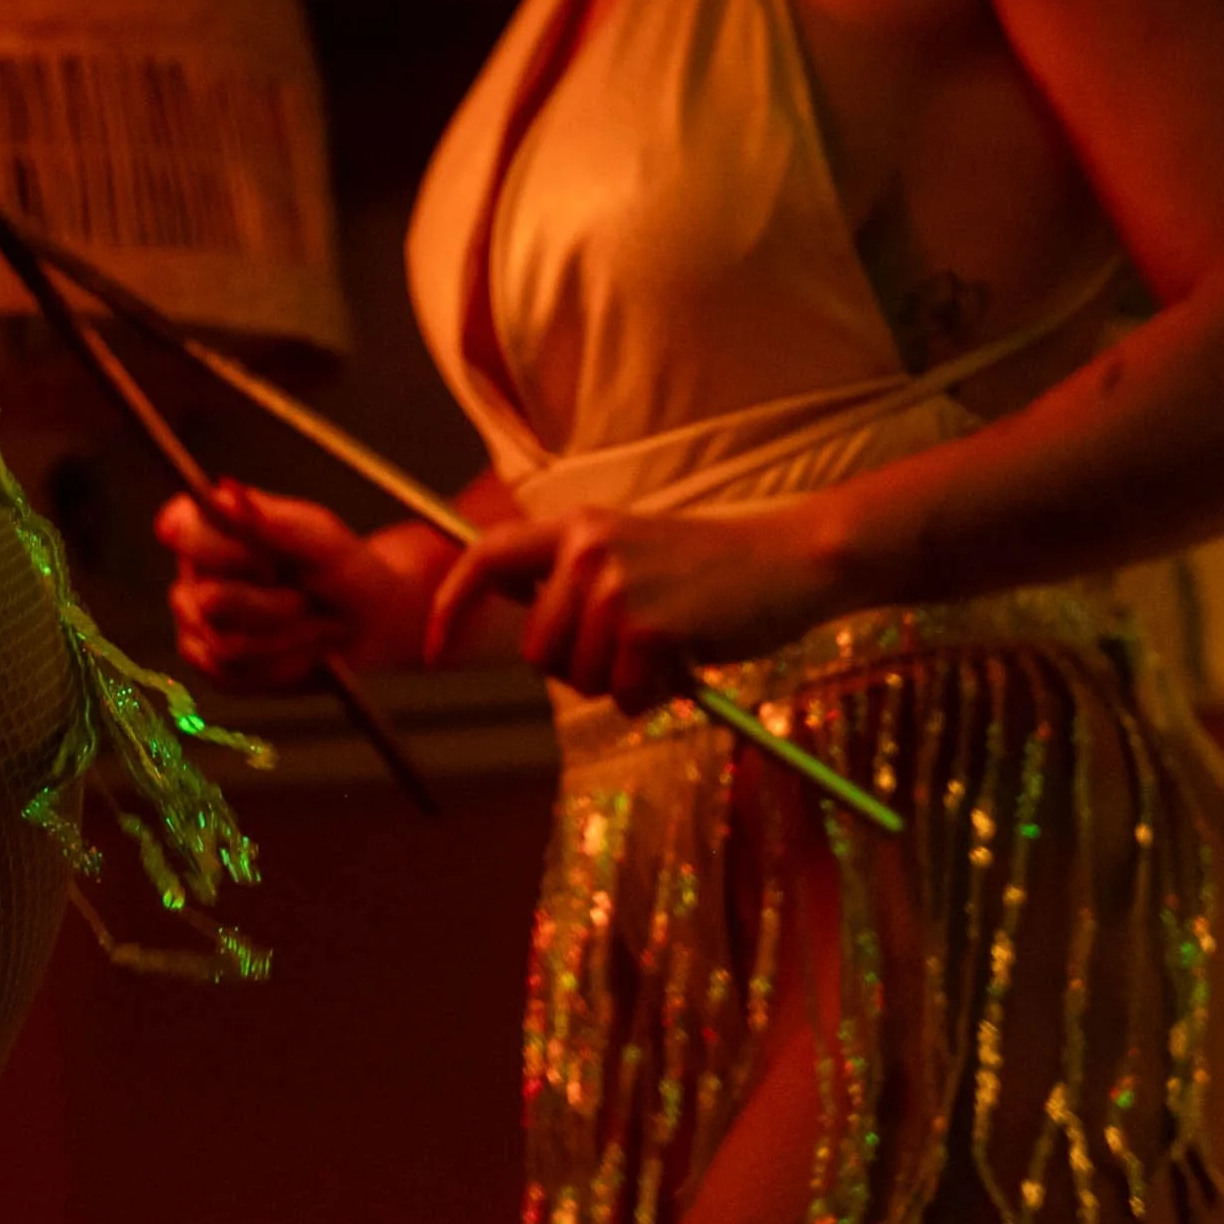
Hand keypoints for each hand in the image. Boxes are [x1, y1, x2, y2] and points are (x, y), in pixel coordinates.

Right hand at [153, 482, 444, 689]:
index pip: (182, 529)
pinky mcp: (208, 663)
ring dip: (288, 639)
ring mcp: (194, 621)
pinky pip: (233, 675)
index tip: (267, 560)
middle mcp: (192, 572)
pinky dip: (281, 667)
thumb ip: (271, 519)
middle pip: (213, 601)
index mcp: (210, 526)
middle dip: (276, 606)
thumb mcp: (320, 538)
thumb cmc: (342, 570)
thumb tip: (223, 495)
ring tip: (316, 625)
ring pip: (228, 645)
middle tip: (308, 598)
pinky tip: (300, 651)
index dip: (222, 551)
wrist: (365, 622)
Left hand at [425, 503, 848, 710]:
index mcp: (576, 528)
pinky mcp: (650, 624)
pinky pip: (625, 695)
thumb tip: (535, 636)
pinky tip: (684, 661)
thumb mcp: (631, 555)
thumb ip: (578, 584)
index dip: (451, 603)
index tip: (434, 648)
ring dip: (621, 683)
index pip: (487, 557)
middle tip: (631, 653)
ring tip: (664, 648)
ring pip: (580, 678)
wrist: (789, 561)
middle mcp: (586, 549)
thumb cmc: (711, 571)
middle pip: (538, 650)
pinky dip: (653, 695)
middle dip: (578, 669)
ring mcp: (616, 586)